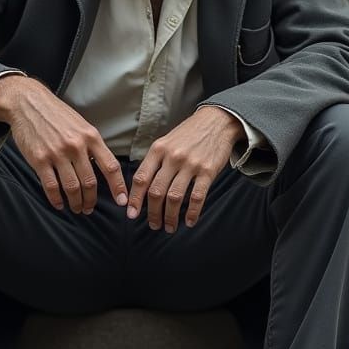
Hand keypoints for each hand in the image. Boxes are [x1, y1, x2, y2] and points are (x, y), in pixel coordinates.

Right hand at [0, 75, 127, 212]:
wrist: (28, 103)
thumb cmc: (57, 115)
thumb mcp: (82, 125)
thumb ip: (92, 145)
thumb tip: (103, 169)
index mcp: (91, 137)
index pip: (110, 166)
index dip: (118, 186)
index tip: (122, 201)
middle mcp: (76, 146)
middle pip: (90, 182)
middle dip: (91, 200)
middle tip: (89, 208)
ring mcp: (57, 153)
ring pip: (72, 187)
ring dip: (76, 202)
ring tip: (77, 208)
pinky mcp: (39, 159)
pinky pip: (51, 186)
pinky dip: (56, 199)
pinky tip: (59, 204)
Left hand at [126, 106, 241, 232]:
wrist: (216, 121)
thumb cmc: (189, 134)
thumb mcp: (166, 141)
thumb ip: (155, 162)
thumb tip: (142, 187)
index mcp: (158, 149)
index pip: (141, 178)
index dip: (135, 199)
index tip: (131, 213)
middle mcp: (172, 157)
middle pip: (156, 191)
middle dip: (152, 213)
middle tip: (153, 225)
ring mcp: (191, 164)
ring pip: (174, 197)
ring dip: (170, 216)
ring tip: (169, 227)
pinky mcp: (208, 171)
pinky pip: (197, 197)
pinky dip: (192, 213)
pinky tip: (189, 221)